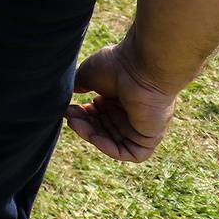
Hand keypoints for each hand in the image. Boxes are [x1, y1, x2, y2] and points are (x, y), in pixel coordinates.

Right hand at [65, 41, 176, 161]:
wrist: (140, 68)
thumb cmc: (116, 66)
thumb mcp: (89, 74)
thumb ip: (80, 85)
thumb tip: (71, 91)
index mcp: (120, 99)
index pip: (100, 116)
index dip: (83, 115)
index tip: (69, 108)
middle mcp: (131, 114)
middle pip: (103, 129)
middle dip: (84, 124)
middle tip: (69, 116)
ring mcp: (141, 127)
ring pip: (112, 141)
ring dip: (90, 135)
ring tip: (74, 122)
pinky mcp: (149, 138)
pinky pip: (129, 153)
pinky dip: (109, 148)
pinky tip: (94, 137)